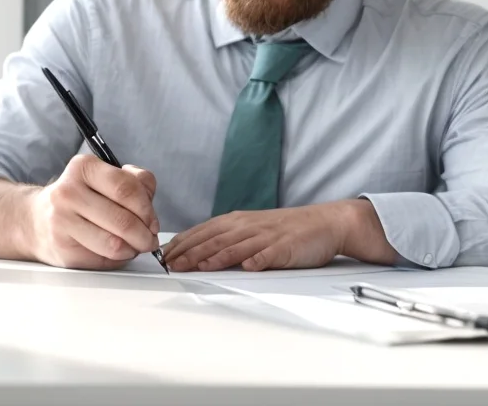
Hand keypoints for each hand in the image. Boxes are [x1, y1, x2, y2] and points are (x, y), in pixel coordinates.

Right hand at [28, 154, 159, 269]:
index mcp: (83, 168)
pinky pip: (102, 259)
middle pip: (123, 219)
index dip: (147, 208)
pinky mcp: (62, 249)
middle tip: (150, 239)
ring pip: (114, 244)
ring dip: (134, 249)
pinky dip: (118, 259)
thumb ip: (135, 180)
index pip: (126, 188)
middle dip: (145, 234)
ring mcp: (62, 222)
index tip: (153, 221)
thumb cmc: (79, 196)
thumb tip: (150, 198)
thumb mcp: (105, 176)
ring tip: (136, 246)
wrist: (36, 220)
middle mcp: (69, 192)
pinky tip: (118, 251)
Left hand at [162, 203, 348, 272]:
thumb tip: (198, 252)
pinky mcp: (285, 247)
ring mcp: (267, 237)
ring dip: (217, 256)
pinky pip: (270, 254)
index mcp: (238, 221)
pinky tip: (249, 266)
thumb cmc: (285, 229)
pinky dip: (258, 259)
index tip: (165, 255)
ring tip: (199, 266)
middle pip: (215, 239)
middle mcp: (249, 226)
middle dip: (192, 252)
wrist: (322, 223)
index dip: (184, 243)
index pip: (204, 231)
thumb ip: (228, 238)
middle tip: (172, 264)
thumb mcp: (252, 228)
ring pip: (237, 246)